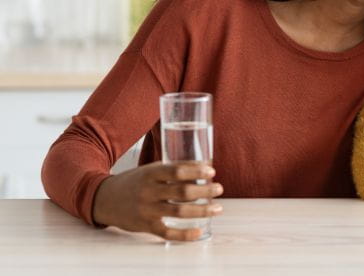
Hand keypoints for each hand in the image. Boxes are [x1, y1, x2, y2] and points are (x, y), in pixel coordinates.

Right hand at [92, 161, 223, 240]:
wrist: (104, 198)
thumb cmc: (134, 182)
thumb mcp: (150, 170)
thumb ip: (173, 169)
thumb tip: (203, 168)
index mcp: (150, 173)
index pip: (177, 171)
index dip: (196, 172)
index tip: (212, 172)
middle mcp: (148, 192)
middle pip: (181, 192)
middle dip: (204, 191)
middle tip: (219, 189)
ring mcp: (146, 210)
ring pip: (179, 212)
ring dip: (201, 210)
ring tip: (217, 208)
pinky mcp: (144, 226)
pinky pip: (167, 233)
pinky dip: (184, 234)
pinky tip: (199, 231)